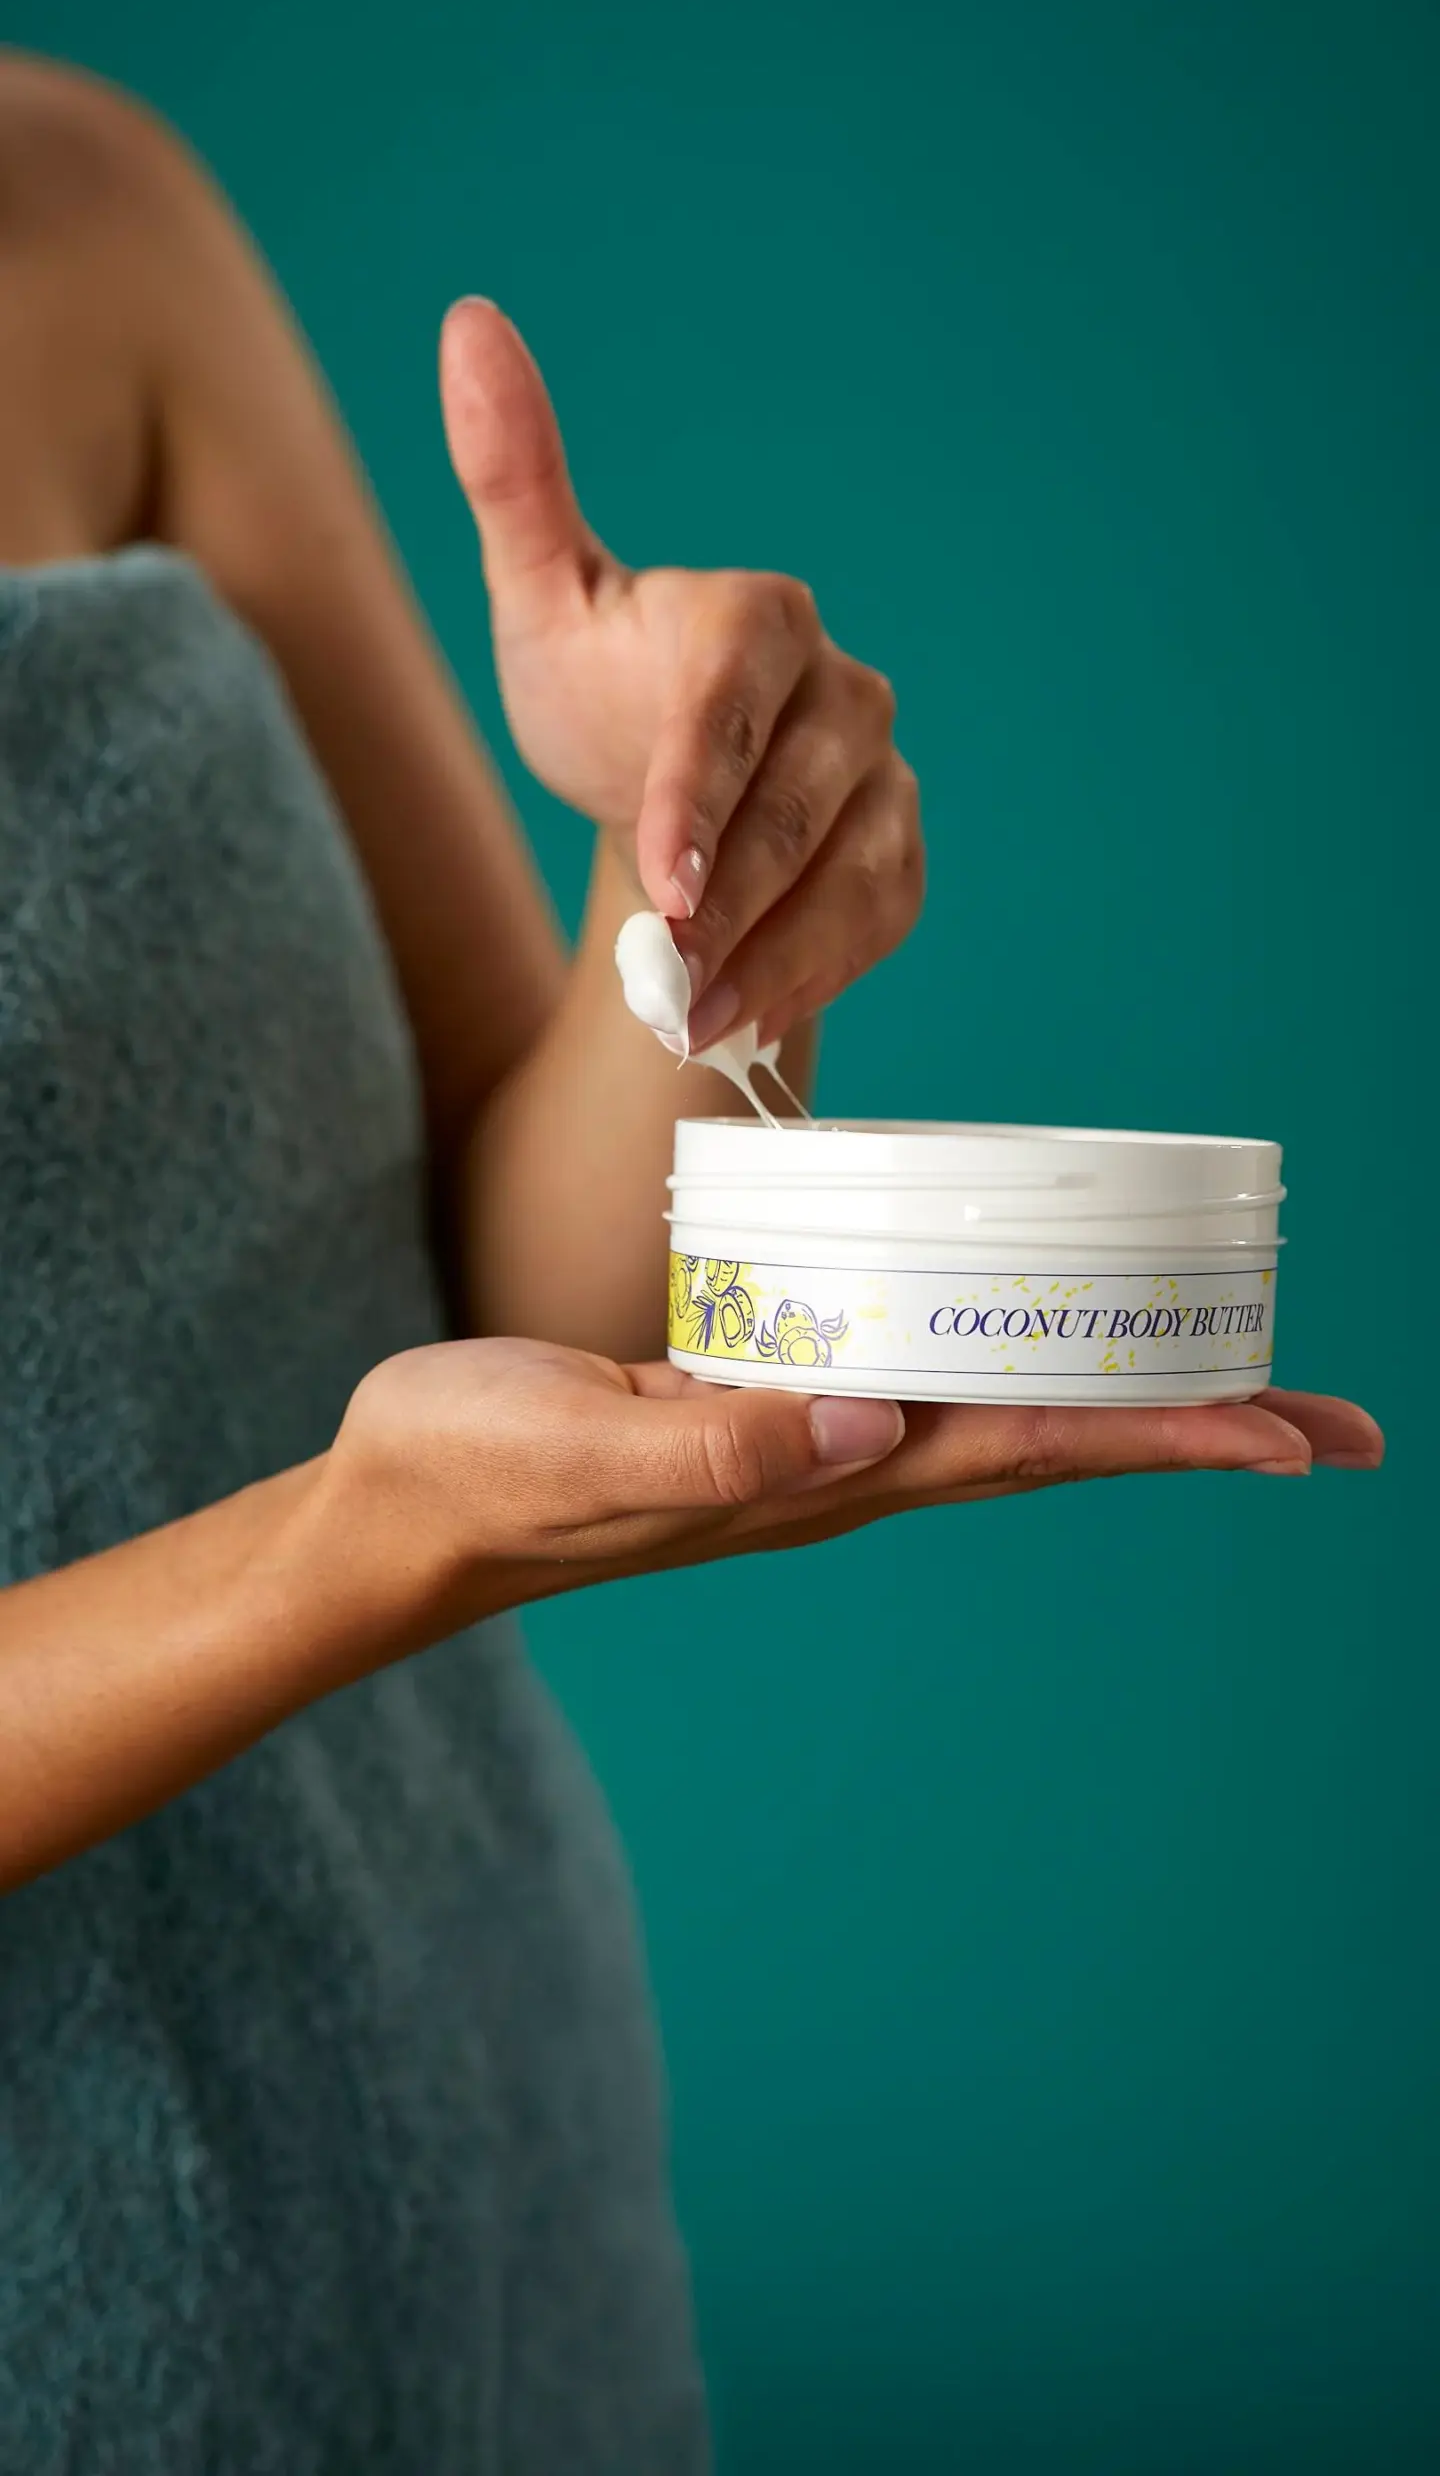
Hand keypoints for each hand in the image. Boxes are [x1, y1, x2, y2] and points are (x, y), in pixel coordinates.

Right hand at [324, 1339, 1383, 1636]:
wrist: (395, 1510)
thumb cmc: (474, 1477)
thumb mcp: (578, 1453)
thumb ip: (712, 1452)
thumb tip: (871, 1429)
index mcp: (816, 1476)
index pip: (1024, 1449)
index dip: (1162, 1438)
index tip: (1293, 1437)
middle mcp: (837, 1462)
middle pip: (1048, 1437)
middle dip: (1190, 1427)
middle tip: (1333, 1419)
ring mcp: (805, 1436)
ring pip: (998, 1409)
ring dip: (1118, 1396)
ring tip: (1227, 1376)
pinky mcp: (761, 1397)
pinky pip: (921, 1370)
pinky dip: (1009, 1353)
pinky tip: (1031, 1335)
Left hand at [439, 299, 921, 1050]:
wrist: (661, 793)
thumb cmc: (597, 691)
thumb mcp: (539, 597)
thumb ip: (511, 477)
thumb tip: (468, 323)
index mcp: (760, 617)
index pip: (733, 706)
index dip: (697, 796)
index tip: (660, 882)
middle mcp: (842, 690)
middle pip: (796, 803)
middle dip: (731, 897)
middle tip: (665, 977)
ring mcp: (882, 777)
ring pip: (847, 873)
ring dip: (772, 957)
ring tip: (692, 1025)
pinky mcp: (898, 854)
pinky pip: (877, 919)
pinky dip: (814, 977)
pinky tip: (744, 1024)